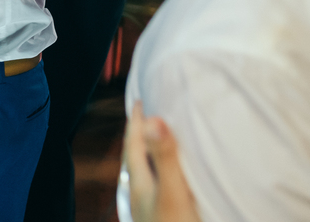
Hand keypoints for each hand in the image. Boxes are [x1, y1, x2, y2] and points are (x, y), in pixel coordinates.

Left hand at [124, 102, 200, 221]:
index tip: (138, 100)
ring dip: (155, 157)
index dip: (136, 121)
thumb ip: (165, 159)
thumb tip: (153, 120)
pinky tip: (175, 183)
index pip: (133, 144)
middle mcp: (141, 194)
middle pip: (138, 158)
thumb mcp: (172, 193)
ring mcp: (150, 208)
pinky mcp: (164, 218)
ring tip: (163, 145)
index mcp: (139, 183)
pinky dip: (167, 177)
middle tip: (149, 118)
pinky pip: (161, 189)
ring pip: (150, 174)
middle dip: (144, 136)